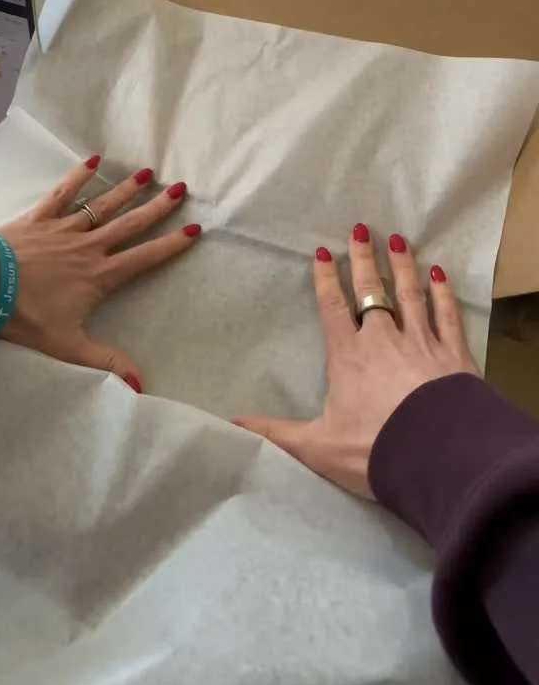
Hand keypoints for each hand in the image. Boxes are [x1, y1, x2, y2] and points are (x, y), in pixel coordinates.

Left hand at [0, 158, 200, 389]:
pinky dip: (78, 177)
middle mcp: (87, 247)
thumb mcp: (67, 346)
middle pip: (129, 224)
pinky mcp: (38, 219)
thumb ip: (104, 362)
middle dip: (157, 208)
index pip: (143, 258)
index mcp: (99, 276)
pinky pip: (62, 194)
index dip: (170, 245)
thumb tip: (140, 385)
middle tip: (180, 189)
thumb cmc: (24, 316)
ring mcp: (63, 229)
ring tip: (146, 173)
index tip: (194, 230)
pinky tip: (93, 161)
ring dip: (125, 190)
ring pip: (101, 205)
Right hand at [235, 227, 480, 499]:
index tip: (323, 252)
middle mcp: (384, 340)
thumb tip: (231, 424)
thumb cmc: (376, 450)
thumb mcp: (317, 447)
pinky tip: (439, 272)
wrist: (439, 456)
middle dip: (364, 259)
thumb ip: (276, 433)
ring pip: (411, 294)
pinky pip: (447, 314)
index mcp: (349, 357)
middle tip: (362, 229)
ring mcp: (422, 343)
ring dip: (403, 265)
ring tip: (399, 239)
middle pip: (372, 291)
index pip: (334, 309)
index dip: (326, 280)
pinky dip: (442, 292)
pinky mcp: (454, 354)